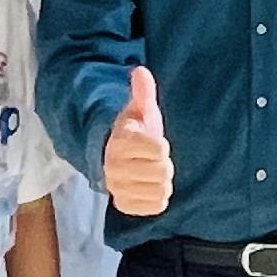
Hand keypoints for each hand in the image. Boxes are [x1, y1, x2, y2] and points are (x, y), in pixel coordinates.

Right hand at [102, 66, 172, 218]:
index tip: (150, 141)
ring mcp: (118, 188)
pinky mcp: (124, 205)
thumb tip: (140, 70)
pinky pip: (156, 205)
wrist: (113, 156)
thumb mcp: (139, 109)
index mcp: (120, 142)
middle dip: (162, 164)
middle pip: (162, 171)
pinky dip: (156, 197)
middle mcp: (114, 167)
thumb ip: (142, 92)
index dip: (160, 145)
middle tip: (152, 158)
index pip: (159, 149)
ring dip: (160, 181)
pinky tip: (147, 186)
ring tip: (149, 171)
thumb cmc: (133, 131)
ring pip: (161, 190)